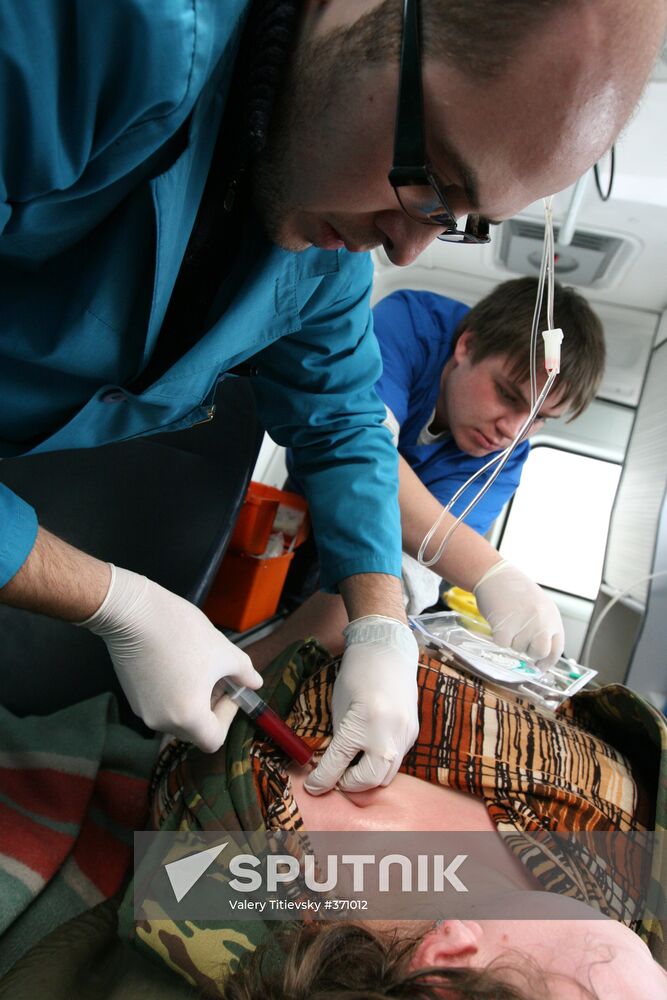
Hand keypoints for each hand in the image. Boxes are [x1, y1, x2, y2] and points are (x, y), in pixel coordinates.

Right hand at [78, 565, 261, 750]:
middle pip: (194, 730)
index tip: (230, 691)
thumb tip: (255, 683)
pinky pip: (159, 704)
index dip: (227, 718)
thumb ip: (244, 673)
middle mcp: (162, 722)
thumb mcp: (224, 652)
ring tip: (196, 667)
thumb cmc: (184, 634)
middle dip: (210, 707)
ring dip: (191, 699)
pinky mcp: (131, 696)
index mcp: (188, 717)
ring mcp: (143, 710)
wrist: (135, 613)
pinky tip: (175, 663)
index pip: (213, 740)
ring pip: (176, 716)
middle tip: (216, 678)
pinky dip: (172, 692)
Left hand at [304, 615, 418, 794]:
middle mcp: (388, 733)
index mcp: (363, 723)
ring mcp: (404, 734)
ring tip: (351, 768)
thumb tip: (330, 765)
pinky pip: (396, 760)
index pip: (338, 764)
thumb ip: (338, 738)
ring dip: (367, 777)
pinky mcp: (412, 733)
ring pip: (386, 775)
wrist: (388, 650)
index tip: (314, 787)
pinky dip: (380, 762)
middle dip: (349, 784)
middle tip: (335, 778)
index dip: (322, 779)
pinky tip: (369, 752)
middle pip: (368, 779)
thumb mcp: (339, 705)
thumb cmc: (357, 673)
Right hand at [473, 560, 563, 667]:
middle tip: (519, 640)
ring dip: (511, 640)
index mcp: (552, 616)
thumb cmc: (515, 590)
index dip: (548, 661)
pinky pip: (503, 644)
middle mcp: (542, 621)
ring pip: (518, 648)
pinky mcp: (507, 625)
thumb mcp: (539, 606)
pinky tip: (499, 622)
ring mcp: (525, 623)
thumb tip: (541, 654)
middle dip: (529, 651)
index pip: (557, 649)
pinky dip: (498, 637)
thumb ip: (544, 627)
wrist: (496, 575)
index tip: (540, 666)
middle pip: (540, 652)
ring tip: (508, 621)